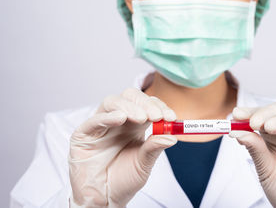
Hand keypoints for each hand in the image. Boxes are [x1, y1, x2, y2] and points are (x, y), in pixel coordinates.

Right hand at [68, 88, 176, 207]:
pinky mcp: (83, 135)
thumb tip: (173, 136)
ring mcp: (100, 125)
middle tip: (156, 115)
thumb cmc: (124, 180)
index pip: (147, 105)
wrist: (104, 201)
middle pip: (130, 97)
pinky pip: (94, 120)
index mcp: (135, 125)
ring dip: (129, 107)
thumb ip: (155, 148)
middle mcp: (118, 120)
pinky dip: (107, 117)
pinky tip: (120, 118)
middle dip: (145, 103)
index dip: (159, 107)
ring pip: (112, 102)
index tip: (171, 117)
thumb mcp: (144, 164)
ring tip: (141, 118)